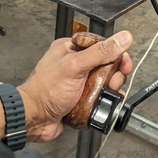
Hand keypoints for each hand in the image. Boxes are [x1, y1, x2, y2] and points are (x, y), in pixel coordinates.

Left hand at [17, 31, 132, 142]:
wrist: (33, 120)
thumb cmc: (45, 91)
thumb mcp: (76, 66)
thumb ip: (101, 52)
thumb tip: (122, 38)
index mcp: (72, 48)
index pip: (102, 45)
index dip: (116, 54)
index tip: (124, 64)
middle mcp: (75, 64)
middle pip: (106, 65)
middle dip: (114, 75)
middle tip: (113, 83)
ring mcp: (78, 82)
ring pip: (104, 82)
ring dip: (110, 90)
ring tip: (106, 94)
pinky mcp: (80, 98)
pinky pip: (99, 97)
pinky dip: (104, 101)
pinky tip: (106, 104)